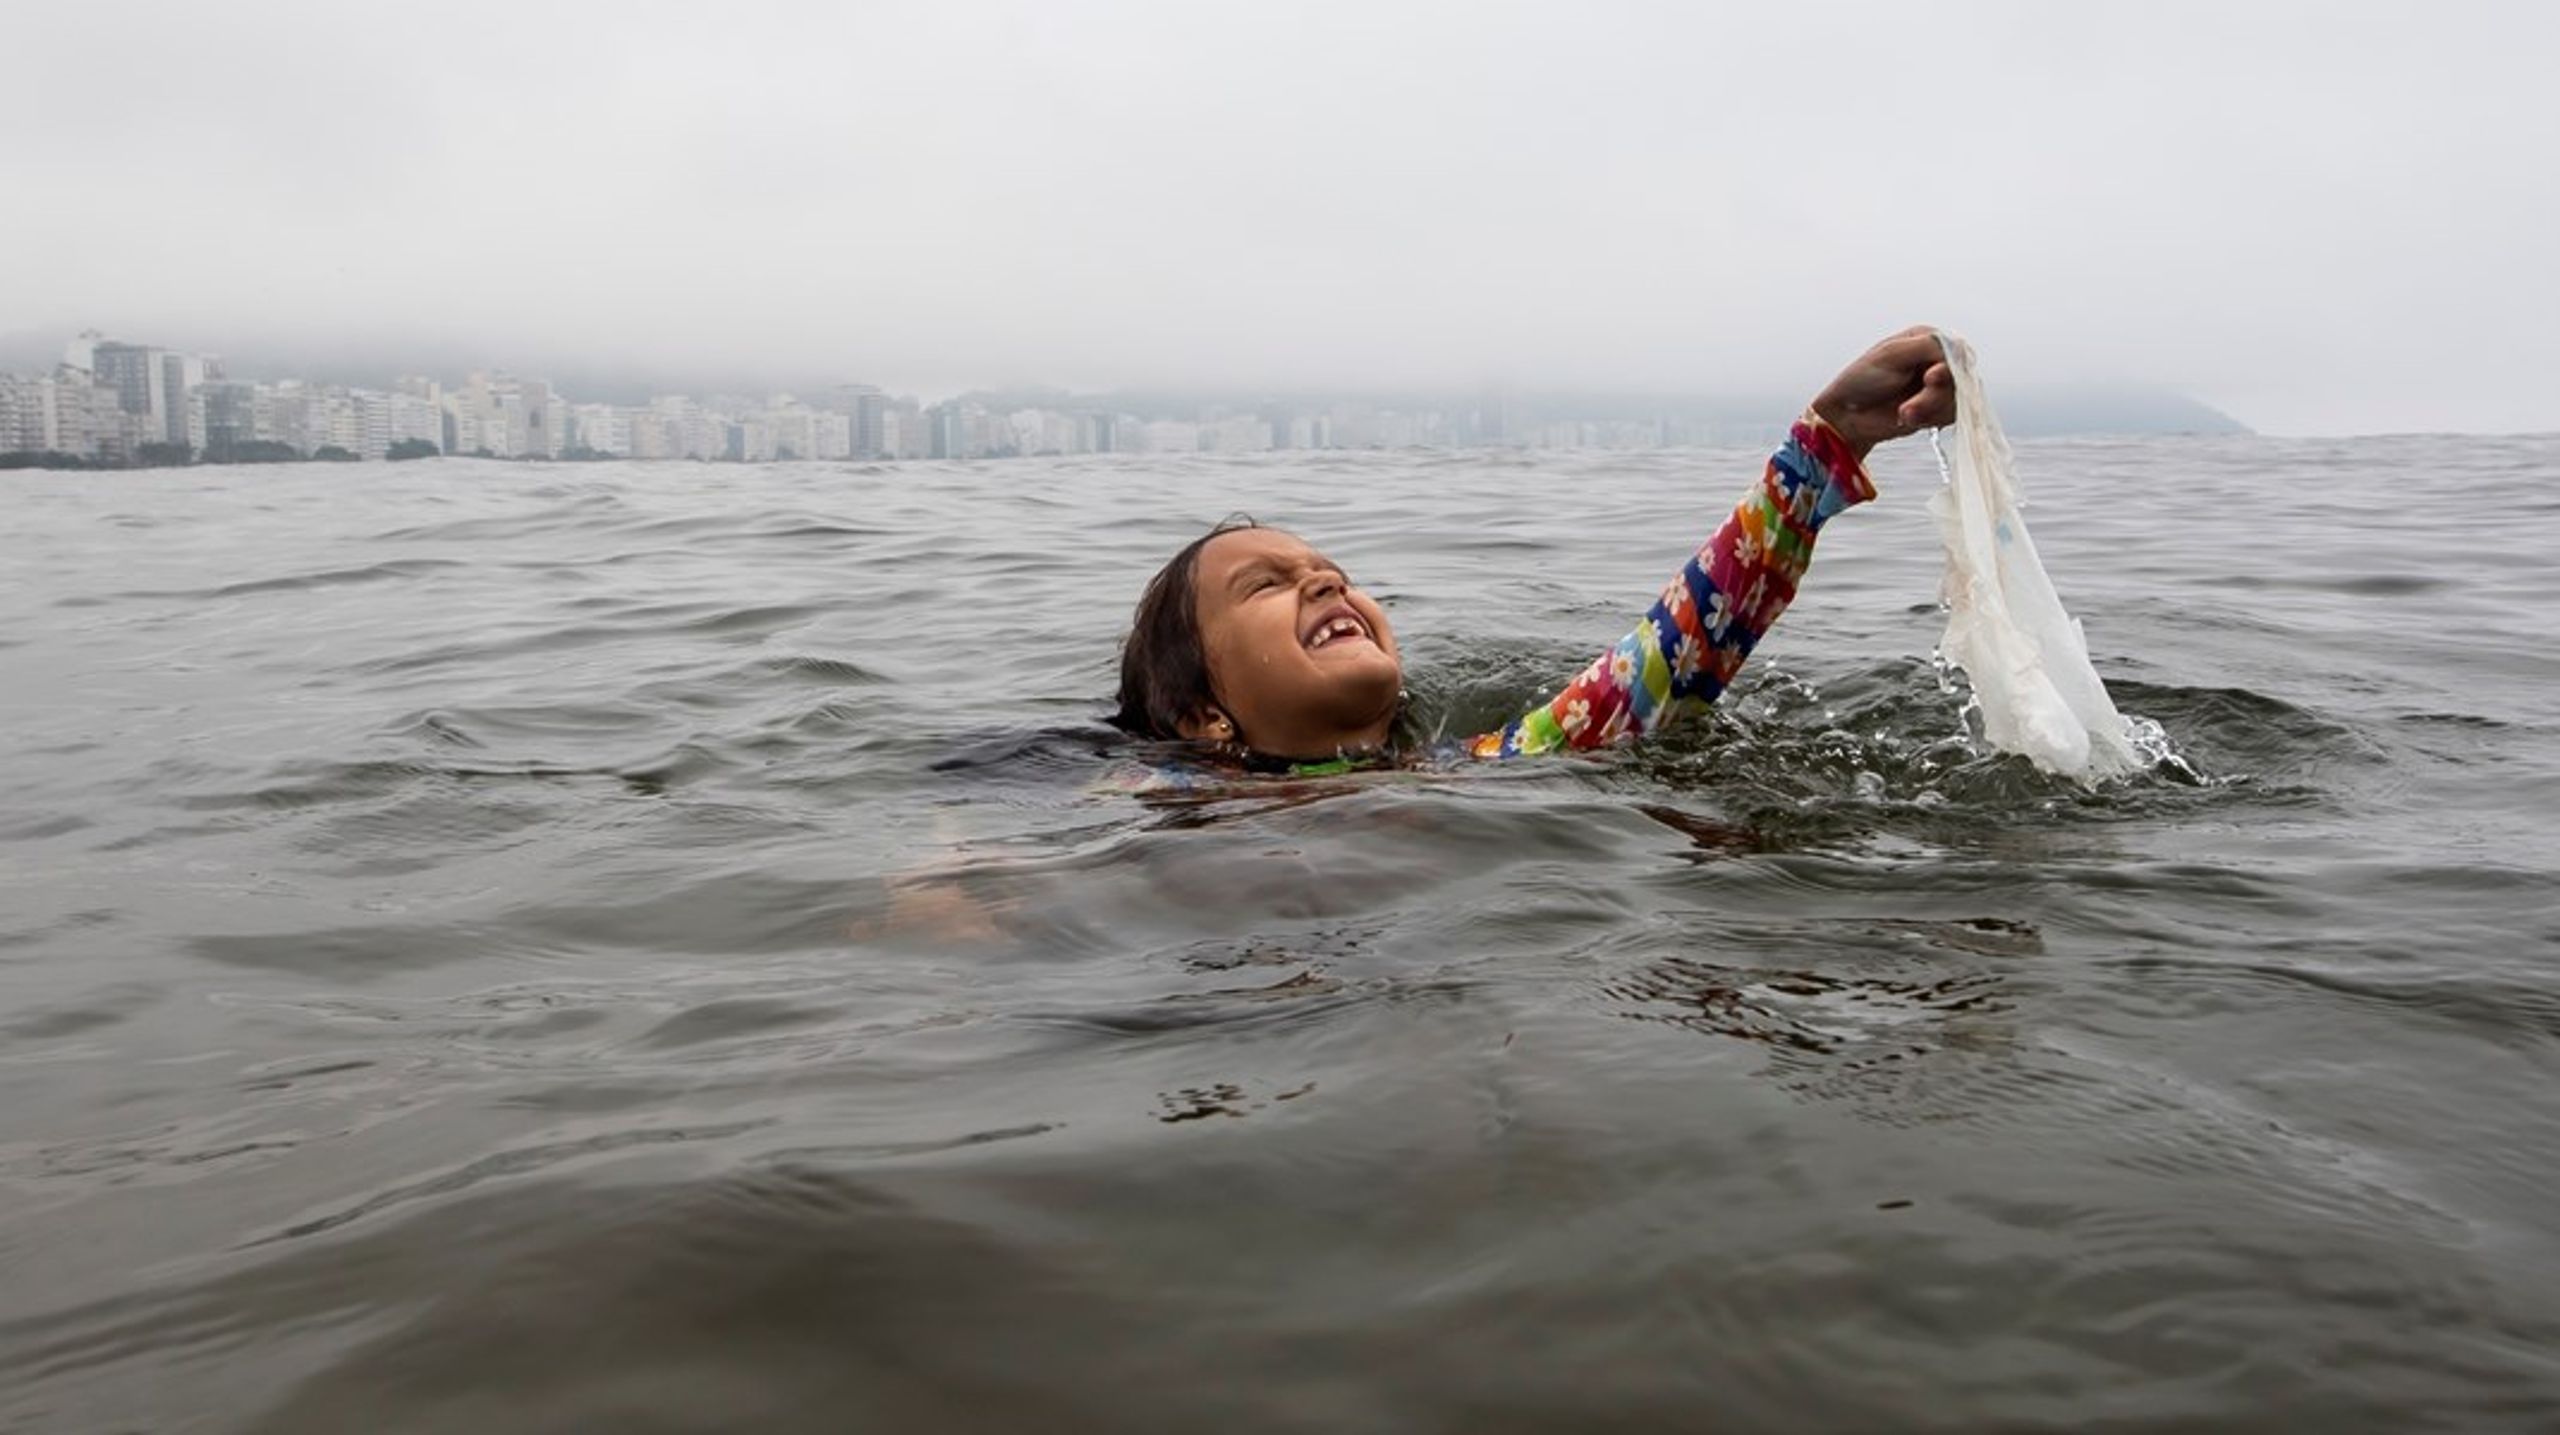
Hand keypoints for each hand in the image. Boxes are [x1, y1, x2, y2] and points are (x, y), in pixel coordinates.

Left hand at [1810, 326, 1956, 459]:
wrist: (1847, 415)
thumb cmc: (1862, 380)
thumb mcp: (1891, 354)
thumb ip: (1926, 346)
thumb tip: (1958, 350)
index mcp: (1928, 339)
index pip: (1957, 349)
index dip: (1950, 366)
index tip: (1931, 378)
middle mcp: (1938, 360)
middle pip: (1960, 377)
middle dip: (1934, 396)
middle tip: (1908, 407)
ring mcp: (1940, 385)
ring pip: (1957, 398)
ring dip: (1928, 410)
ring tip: (1902, 413)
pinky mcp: (1937, 408)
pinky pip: (1951, 416)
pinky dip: (1929, 420)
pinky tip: (1907, 418)